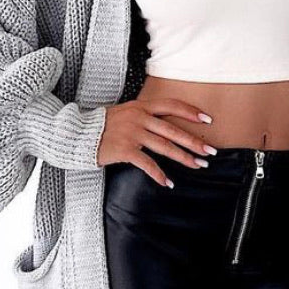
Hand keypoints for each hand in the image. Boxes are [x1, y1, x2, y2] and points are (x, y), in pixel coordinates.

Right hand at [96, 96, 216, 185]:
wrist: (78, 134)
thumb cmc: (104, 126)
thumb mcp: (125, 113)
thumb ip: (145, 116)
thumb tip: (167, 126)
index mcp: (141, 106)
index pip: (171, 105)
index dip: (190, 112)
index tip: (208, 119)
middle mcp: (139, 117)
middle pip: (173, 130)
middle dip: (194, 141)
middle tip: (211, 151)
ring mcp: (132, 133)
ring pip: (165, 147)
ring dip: (184, 158)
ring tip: (198, 165)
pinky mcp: (124, 149)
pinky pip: (147, 164)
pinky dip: (159, 174)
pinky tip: (168, 182)